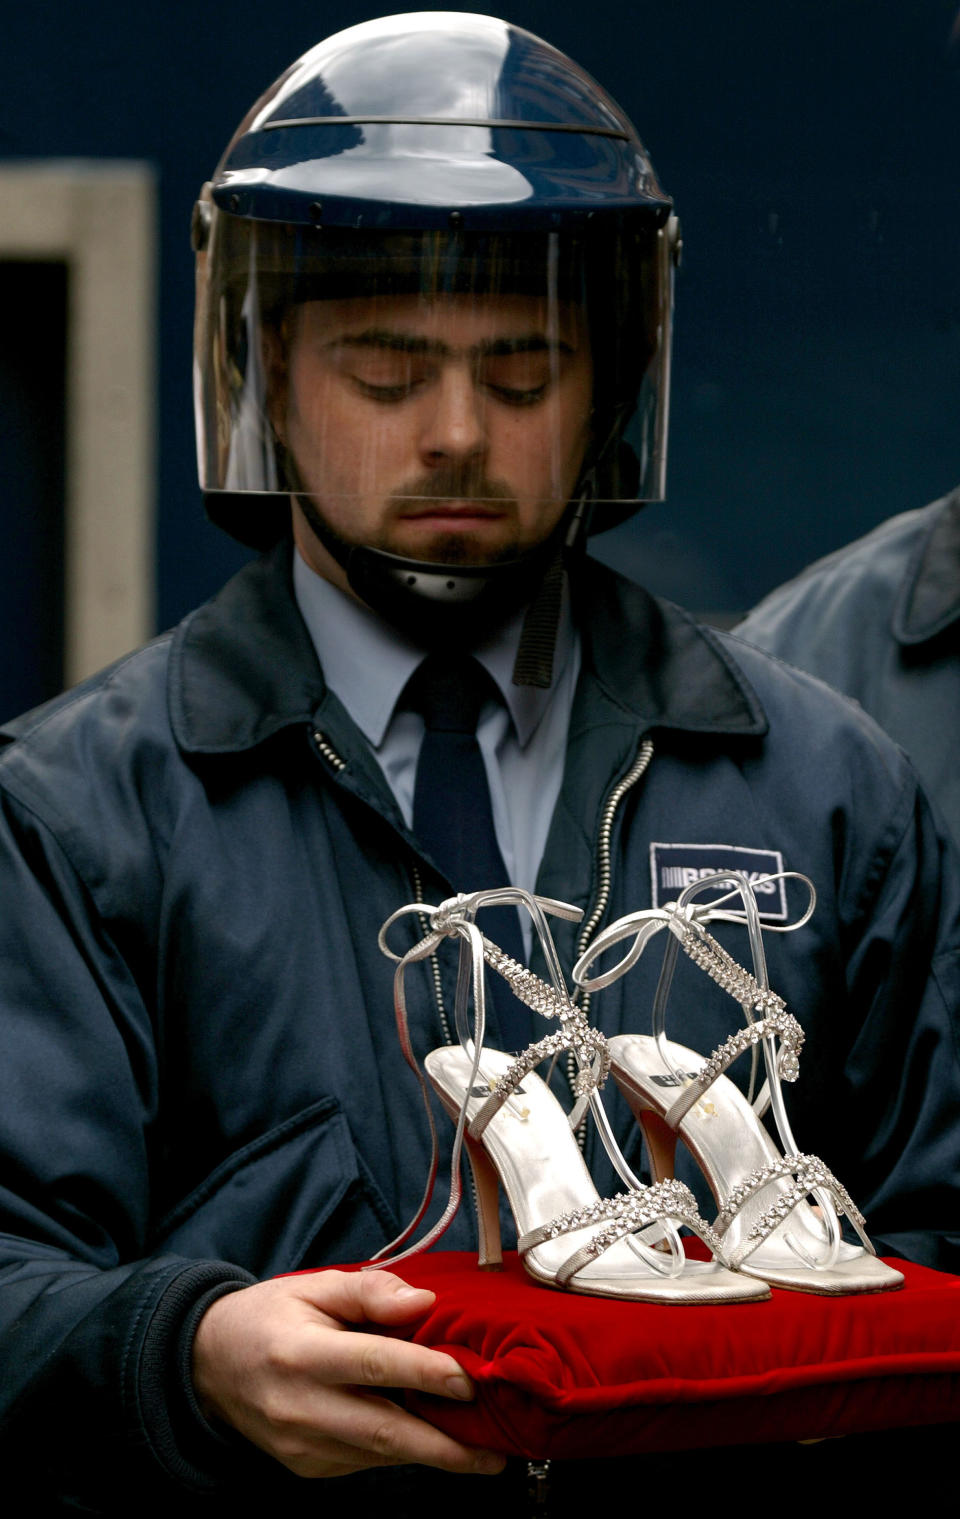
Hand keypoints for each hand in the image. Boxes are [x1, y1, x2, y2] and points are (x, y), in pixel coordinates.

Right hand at [191, 1269, 506, 1478]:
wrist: (209, 1365)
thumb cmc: (270, 1316)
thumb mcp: (314, 1286)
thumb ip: (370, 1290)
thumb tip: (424, 1303)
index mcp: (301, 1352)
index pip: (372, 1363)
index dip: (424, 1373)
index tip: (469, 1381)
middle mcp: (300, 1407)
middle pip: (382, 1432)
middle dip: (444, 1448)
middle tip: (495, 1454)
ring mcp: (302, 1446)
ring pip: (378, 1454)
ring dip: (431, 1454)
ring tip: (481, 1449)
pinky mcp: (307, 1467)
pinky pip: (364, 1460)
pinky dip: (401, 1451)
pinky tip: (430, 1440)